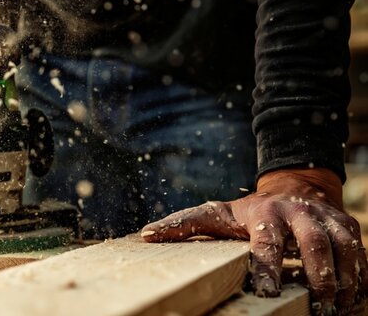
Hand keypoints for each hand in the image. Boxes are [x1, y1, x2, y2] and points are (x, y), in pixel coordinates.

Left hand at [141, 168, 367, 314]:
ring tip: (335, 309)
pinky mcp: (347, 226)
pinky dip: (360, 277)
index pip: (266, 242)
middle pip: (314, 244)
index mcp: (263, 214)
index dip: (267, 267)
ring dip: (343, 281)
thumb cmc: (249, 212)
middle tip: (317, 308)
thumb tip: (145, 235)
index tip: (266, 292)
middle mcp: (297, 214)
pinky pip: (361, 253)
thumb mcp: (216, 214)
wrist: (293, 188)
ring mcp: (326, 219)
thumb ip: (184, 224)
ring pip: (343, 249)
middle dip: (317, 277)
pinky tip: (352, 298)